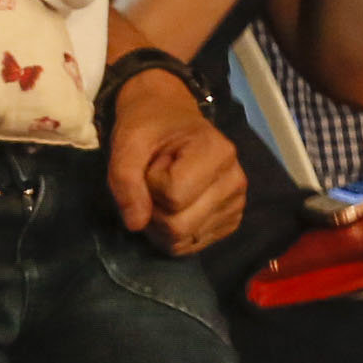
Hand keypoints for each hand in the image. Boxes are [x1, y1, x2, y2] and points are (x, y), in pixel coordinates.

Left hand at [106, 67, 242, 254]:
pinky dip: (171, 233)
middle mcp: (236, 181)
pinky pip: (191, 245)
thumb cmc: (149, 126)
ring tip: (163, 190)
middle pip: (179, 226)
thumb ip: (125, 180)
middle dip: (152, 208)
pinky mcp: (229, 221)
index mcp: (218, 152)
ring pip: (183, 240)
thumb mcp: (127, 141)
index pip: (174, 195)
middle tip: (152, 180)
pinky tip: (173, 205)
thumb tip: (136, 224)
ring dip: (159, 221)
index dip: (150, 184)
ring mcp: (236, 204)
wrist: (169, 117)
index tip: (152, 162)